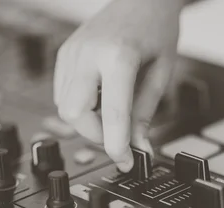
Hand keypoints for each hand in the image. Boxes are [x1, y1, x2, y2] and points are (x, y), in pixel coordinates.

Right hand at [54, 0, 183, 170]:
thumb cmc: (156, 29)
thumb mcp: (161, 74)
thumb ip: (145, 113)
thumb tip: (138, 147)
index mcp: (119, 56)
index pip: (113, 113)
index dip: (118, 146)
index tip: (126, 162)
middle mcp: (89, 53)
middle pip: (75, 114)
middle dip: (96, 134)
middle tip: (120, 136)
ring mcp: (72, 52)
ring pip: (64, 107)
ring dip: (88, 121)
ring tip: (113, 111)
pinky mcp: (64, 54)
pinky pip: (62, 93)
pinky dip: (80, 106)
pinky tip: (100, 97)